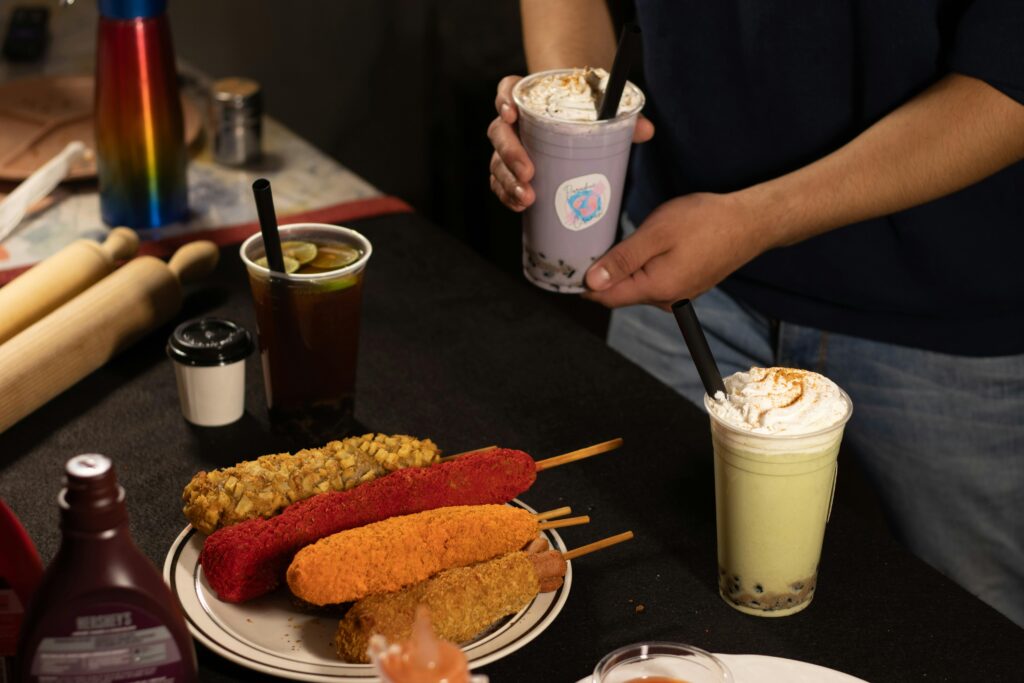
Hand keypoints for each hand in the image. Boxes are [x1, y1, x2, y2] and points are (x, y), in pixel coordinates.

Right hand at [487, 75, 654, 211]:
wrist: (576, 123)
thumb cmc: (585, 114)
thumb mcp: (604, 112)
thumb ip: (623, 118)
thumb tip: (646, 130)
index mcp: (530, 98)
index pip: (508, 90)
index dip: (504, 100)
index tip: (511, 112)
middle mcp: (514, 122)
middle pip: (499, 132)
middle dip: (510, 154)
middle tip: (529, 172)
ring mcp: (510, 148)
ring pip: (497, 162)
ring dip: (508, 182)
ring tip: (527, 198)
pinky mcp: (511, 171)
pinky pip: (501, 183)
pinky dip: (508, 195)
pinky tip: (520, 206)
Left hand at [582, 192, 773, 309]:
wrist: (751, 222)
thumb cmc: (706, 222)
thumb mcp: (657, 233)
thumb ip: (622, 260)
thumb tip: (592, 282)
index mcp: (656, 289)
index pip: (606, 297)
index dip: (582, 284)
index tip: (564, 265)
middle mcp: (666, 300)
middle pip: (619, 293)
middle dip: (600, 274)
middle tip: (584, 243)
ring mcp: (678, 294)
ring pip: (635, 285)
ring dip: (621, 268)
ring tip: (611, 242)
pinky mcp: (686, 285)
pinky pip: (652, 280)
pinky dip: (640, 266)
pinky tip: (641, 246)